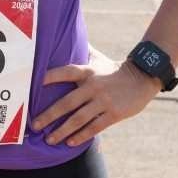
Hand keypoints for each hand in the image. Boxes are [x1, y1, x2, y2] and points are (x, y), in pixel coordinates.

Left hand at [31, 60, 161, 146]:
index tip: (35, 84)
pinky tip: (70, 142)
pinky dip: (81, 135)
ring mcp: (104, 101)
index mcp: (88, 71)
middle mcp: (93, 86)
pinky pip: (94, 127)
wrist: (143, 77)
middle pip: (67, 102)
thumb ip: (82, 51)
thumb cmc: (114, 69)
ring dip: (62, 131)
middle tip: (35, 125)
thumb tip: (68, 35)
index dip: (51, 76)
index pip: (66, 72)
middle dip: (49, 115)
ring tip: (49, 139)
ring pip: (78, 119)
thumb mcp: (98, 58)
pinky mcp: (114, 114)